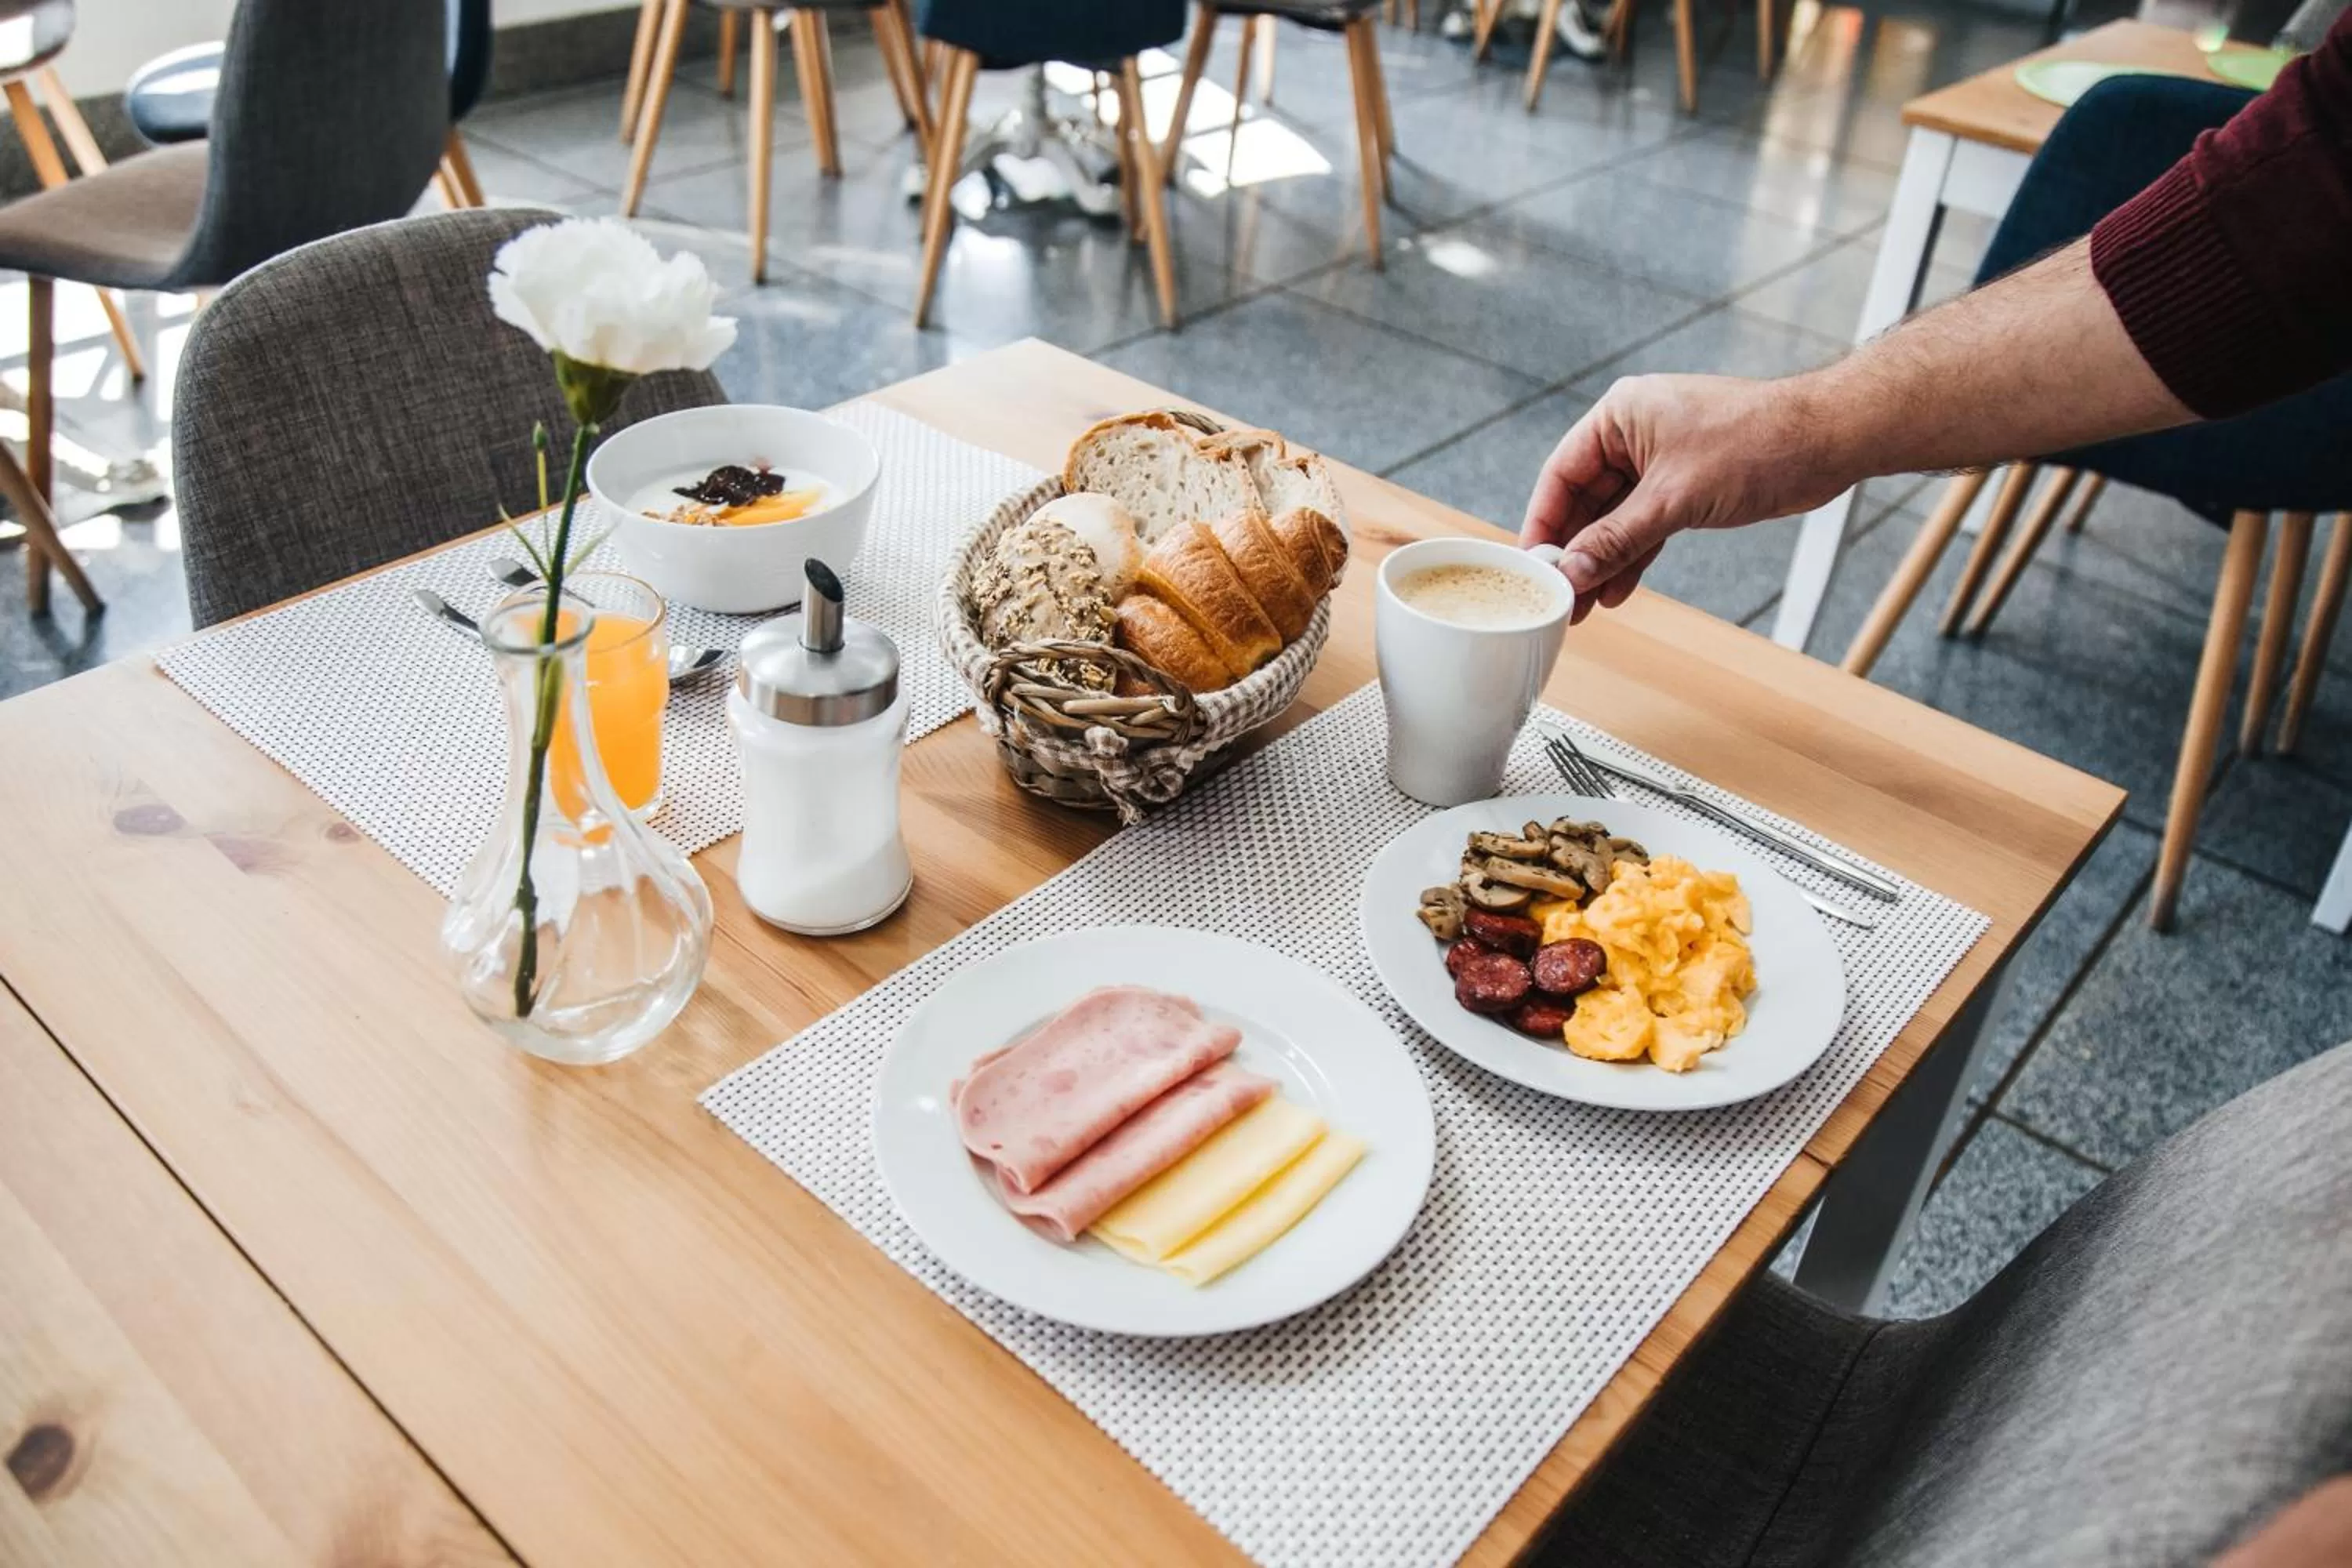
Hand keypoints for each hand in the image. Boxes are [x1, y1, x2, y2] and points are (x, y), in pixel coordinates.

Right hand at [1519, 373, 1855, 619]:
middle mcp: (1634, 434)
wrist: (1827, 440)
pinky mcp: (1685, 485)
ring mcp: (1661, 461)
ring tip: (1585, 604)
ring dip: (1602, 560)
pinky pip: (1645, 525)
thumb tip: (1573, 571)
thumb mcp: (1674, 499)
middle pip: (1585, 500)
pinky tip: (1618, 588)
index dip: (1543, 523)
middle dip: (1574, 551)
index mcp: (1620, 415)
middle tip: (1559, 595)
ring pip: (1616, 518)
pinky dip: (1633, 555)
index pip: (1561, 474)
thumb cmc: (1758, 442)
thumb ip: (1617, 538)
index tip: (1532, 565)